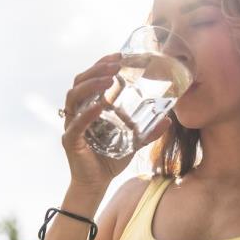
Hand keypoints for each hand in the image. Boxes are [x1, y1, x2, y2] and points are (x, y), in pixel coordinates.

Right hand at [61, 52, 171, 190]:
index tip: (119, 55)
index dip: (102, 64)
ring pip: (74, 96)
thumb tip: (168, 119)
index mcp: (89, 107)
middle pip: (80, 81)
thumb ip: (148, 131)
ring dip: (91, 84)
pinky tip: (101, 105)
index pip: (91, 78)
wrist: (96, 184)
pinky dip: (88, 112)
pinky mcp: (70, 140)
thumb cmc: (110, 160)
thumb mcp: (133, 142)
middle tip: (115, 63)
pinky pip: (77, 122)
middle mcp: (77, 112)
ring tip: (108, 78)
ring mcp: (71, 124)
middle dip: (96, 69)